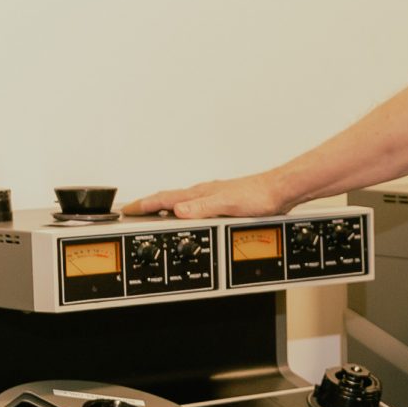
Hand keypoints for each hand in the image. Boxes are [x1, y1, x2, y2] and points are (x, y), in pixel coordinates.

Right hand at [125, 175, 289, 218]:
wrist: (279, 191)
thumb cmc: (259, 196)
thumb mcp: (228, 205)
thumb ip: (202, 207)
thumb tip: (178, 210)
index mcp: (200, 194)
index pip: (165, 198)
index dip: (145, 205)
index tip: (128, 209)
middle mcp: (204, 193)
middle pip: (169, 199)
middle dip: (149, 206)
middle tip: (134, 211)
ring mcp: (212, 197)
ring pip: (181, 202)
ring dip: (164, 207)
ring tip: (154, 213)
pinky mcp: (223, 202)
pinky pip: (195, 206)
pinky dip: (183, 210)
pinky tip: (189, 214)